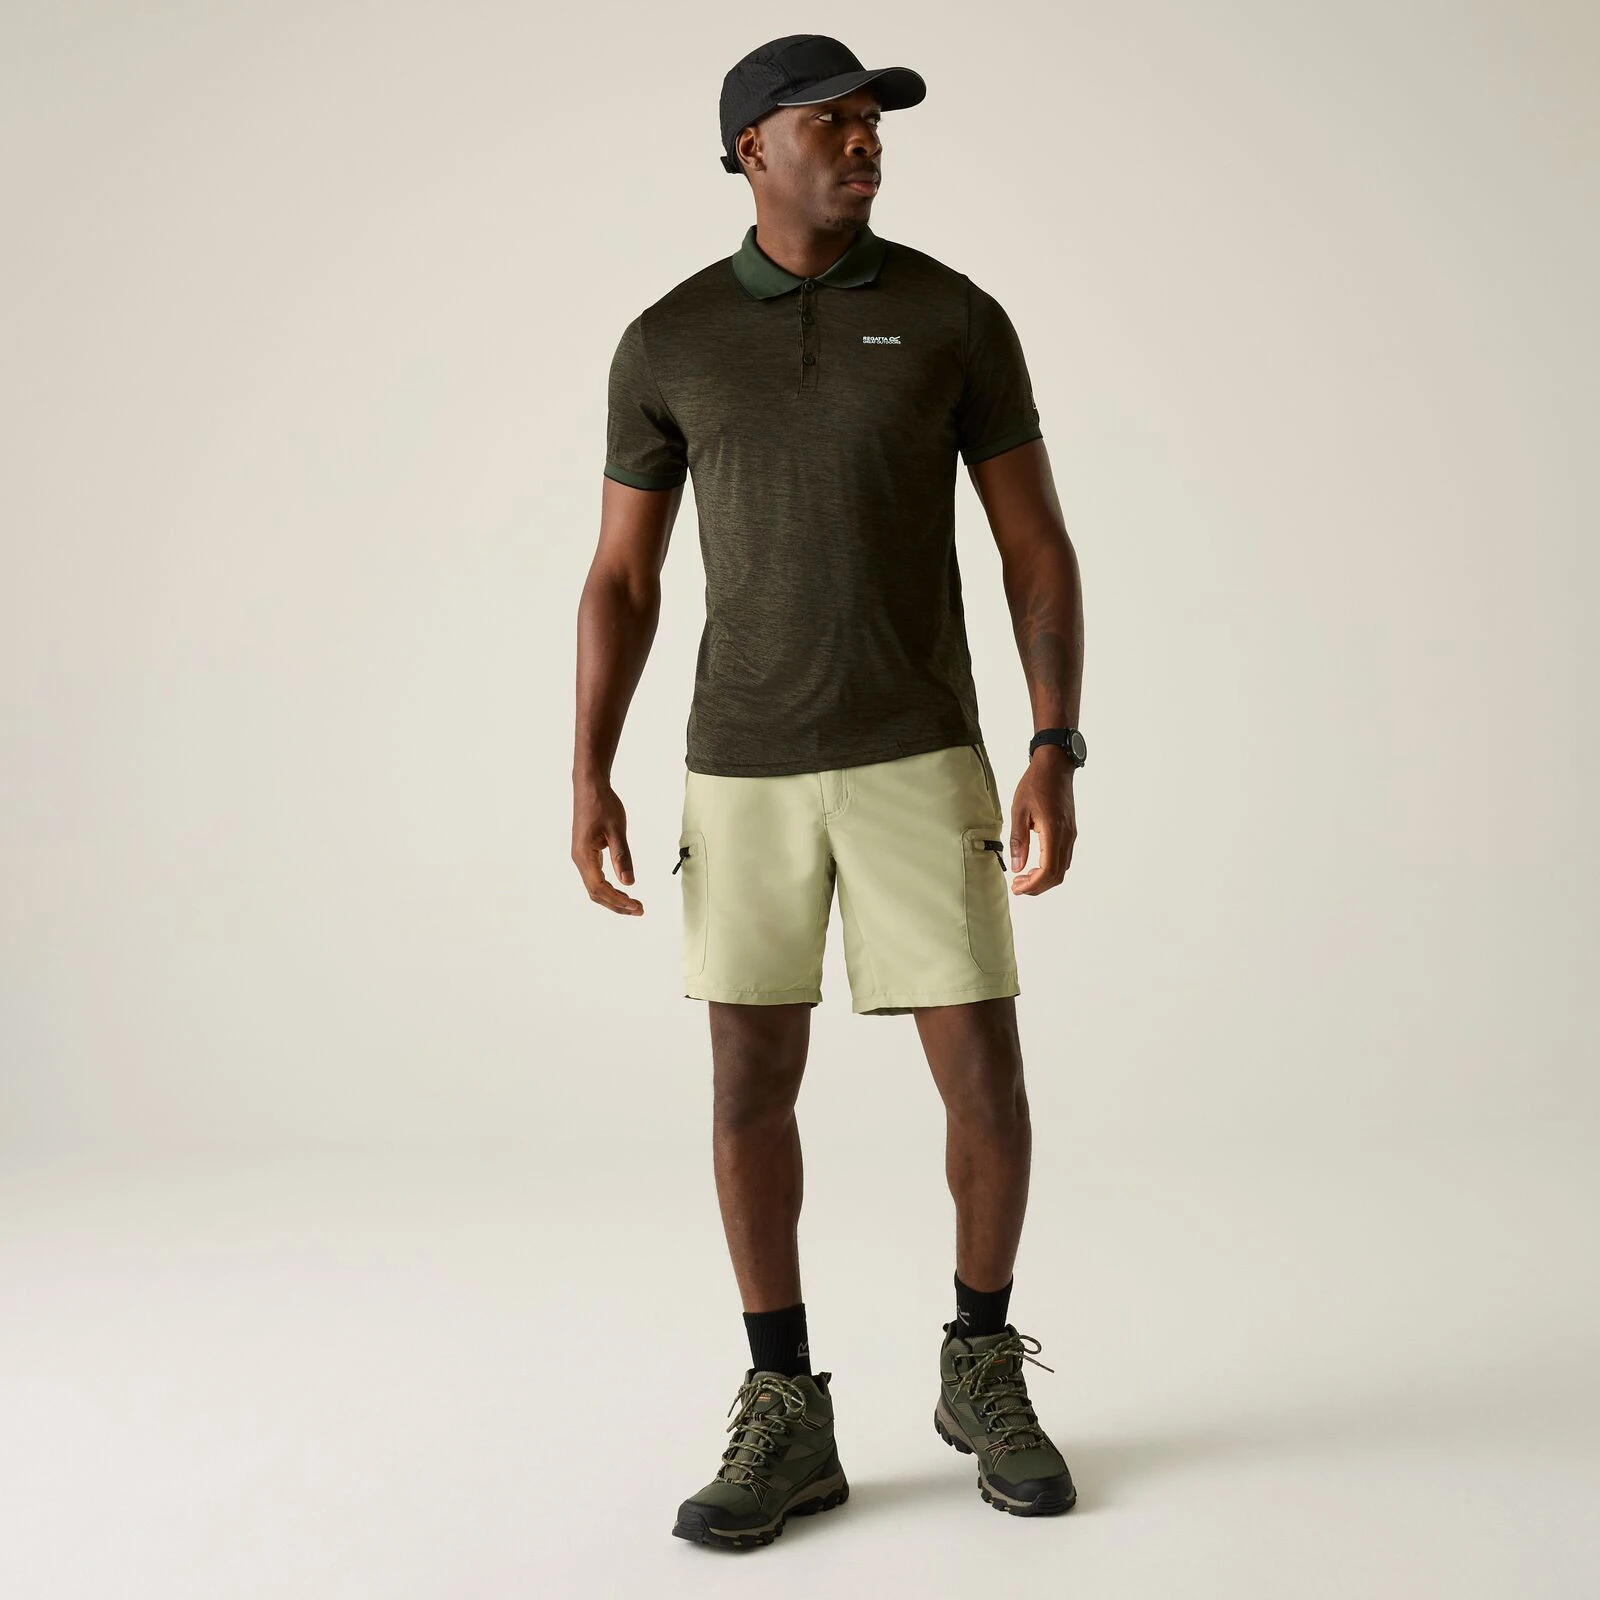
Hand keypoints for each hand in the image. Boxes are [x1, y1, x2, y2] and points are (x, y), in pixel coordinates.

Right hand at [572, 776, 642, 914]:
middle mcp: (579, 859)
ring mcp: (581, 857)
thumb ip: (622, 857)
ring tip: (633, 904)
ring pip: (595, 887)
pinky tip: (621, 890)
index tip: (636, 906)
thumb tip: (629, 882)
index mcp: (584, 855)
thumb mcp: (616, 829)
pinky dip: (608, 888)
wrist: (589, 787)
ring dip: (613, 898)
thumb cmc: (602, 804)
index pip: (600, 888)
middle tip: (639, 909)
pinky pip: (595, 877)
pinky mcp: (586, 853)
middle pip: (595, 893)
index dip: (618, 900)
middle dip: (617, 904)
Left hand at [1009, 746, 1076, 893]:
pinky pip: (1063, 858)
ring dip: (1044, 879)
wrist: (1055, 767)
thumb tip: (1017, 866)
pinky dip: (1050, 868)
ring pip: (1062, 868)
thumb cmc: (1035, 785)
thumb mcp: (1019, 811)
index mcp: (1054, 832)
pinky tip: (1034, 864)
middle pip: (1057, 875)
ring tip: (1023, 877)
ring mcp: (1070, 835)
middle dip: (1037, 886)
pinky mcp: (1070, 832)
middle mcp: (1066, 837)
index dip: (1033, 884)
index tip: (1017, 887)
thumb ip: (1018, 841)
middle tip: (1018, 886)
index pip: (1048, 870)